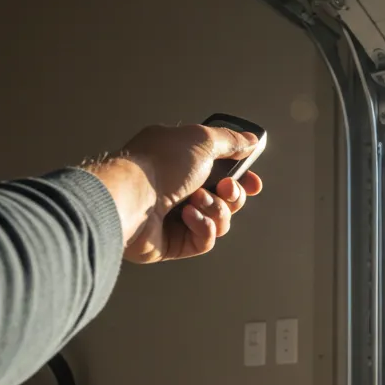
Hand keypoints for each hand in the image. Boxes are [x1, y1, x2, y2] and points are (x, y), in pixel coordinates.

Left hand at [86, 124, 263, 263]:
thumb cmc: (159, 165)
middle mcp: (177, 187)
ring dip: (216, 209)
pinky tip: (188, 216)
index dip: (241, 177)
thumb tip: (250, 140)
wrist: (131, 198)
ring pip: (219, 220)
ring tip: (196, 200)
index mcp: (180, 160)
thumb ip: (231, 141)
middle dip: (233, 194)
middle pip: (224, 197)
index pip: (219, 169)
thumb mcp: (202, 140)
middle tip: (225, 188)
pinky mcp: (171, 243)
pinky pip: (204, 240)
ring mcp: (173, 217)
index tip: (253, 181)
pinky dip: (202, 227)